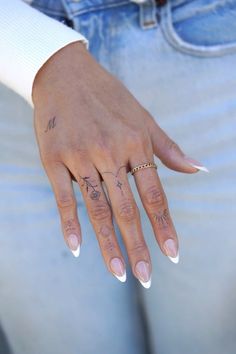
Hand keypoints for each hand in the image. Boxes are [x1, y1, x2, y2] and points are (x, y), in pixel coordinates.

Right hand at [32, 41, 206, 287]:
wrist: (65, 74)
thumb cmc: (108, 97)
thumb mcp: (143, 117)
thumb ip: (168, 148)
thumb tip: (198, 169)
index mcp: (135, 143)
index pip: (155, 194)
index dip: (164, 226)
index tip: (173, 253)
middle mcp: (109, 152)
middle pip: (127, 209)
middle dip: (138, 245)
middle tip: (146, 277)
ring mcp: (79, 156)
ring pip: (97, 208)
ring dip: (108, 243)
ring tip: (119, 273)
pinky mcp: (53, 159)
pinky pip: (63, 197)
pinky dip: (69, 224)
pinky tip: (77, 249)